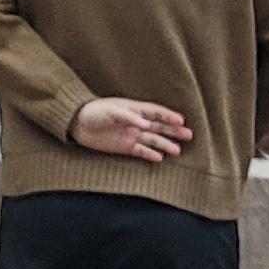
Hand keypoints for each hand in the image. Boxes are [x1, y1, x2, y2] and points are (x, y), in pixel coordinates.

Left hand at [69, 97, 189, 160]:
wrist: (79, 124)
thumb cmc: (95, 112)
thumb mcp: (112, 111)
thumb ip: (130, 117)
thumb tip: (146, 124)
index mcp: (134, 109)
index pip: (156, 113)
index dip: (168, 116)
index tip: (181, 120)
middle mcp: (136, 123)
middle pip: (159, 127)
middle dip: (174, 131)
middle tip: (190, 135)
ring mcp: (132, 135)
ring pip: (153, 140)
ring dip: (166, 145)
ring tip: (178, 151)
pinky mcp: (125, 147)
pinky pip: (141, 151)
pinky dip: (150, 154)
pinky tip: (161, 158)